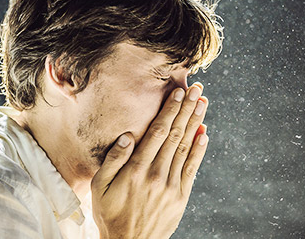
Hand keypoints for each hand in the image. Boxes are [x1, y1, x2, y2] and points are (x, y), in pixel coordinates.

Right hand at [91, 82, 208, 238]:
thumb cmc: (110, 214)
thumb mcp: (99, 187)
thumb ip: (113, 160)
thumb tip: (127, 136)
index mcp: (136, 169)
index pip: (157, 132)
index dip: (169, 110)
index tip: (177, 92)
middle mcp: (156, 174)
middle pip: (175, 135)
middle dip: (186, 109)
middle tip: (196, 89)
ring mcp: (171, 185)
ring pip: (186, 148)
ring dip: (195, 123)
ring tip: (202, 103)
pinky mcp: (181, 196)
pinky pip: (192, 168)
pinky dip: (199, 150)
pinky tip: (204, 133)